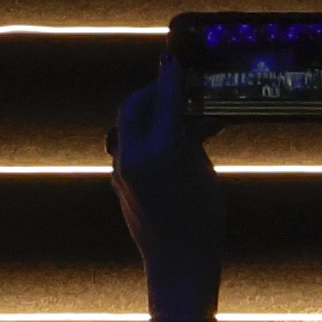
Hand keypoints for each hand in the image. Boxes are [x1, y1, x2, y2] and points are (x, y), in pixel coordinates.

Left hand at [105, 50, 223, 321]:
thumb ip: (193, 141)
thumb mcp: (204, 175)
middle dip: (151, 91)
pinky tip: (164, 137)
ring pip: (127, 125)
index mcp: (162, 152)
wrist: (177, 263)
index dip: (171, 78)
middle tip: (172, 82)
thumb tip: (193, 115)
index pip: (165, 103)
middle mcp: (134, 155)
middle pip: (134, 106)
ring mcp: (121, 167)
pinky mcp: (118, 179)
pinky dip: (144, 134)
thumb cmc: (203, 222)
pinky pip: (128, 144)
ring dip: (146, 111)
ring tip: (171, 107)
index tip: (174, 58)